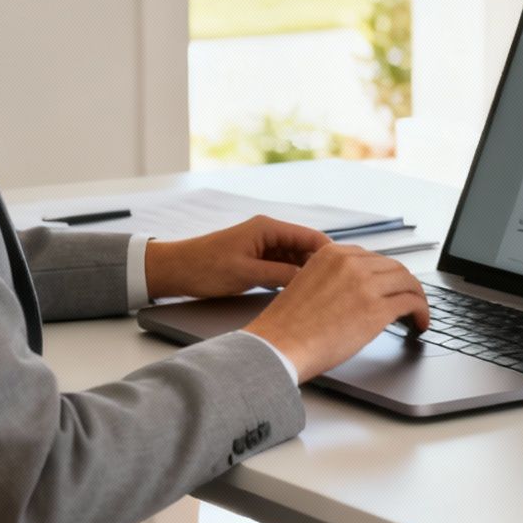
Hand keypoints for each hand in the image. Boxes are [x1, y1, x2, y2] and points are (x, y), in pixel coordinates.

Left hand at [143, 215, 329, 299]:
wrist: (175, 270)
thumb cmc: (205, 267)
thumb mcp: (246, 273)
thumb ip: (280, 274)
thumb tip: (310, 280)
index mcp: (267, 228)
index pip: (310, 236)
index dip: (331, 253)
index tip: (346, 271)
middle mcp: (268, 233)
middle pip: (306, 248)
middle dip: (322, 266)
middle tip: (339, 286)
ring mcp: (263, 247)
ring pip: (296, 259)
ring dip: (308, 274)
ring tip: (325, 293)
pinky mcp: (257, 260)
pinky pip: (283, 268)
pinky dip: (293, 278)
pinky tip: (301, 294)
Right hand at [242, 244, 430, 381]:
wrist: (278, 345)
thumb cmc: (287, 325)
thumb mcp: (307, 283)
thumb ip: (334, 279)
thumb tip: (356, 292)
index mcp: (331, 254)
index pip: (372, 258)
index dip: (386, 274)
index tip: (390, 286)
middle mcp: (351, 263)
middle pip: (394, 267)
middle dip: (405, 285)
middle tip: (409, 300)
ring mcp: (366, 285)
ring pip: (407, 283)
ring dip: (417, 298)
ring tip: (418, 313)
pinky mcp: (376, 310)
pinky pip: (411, 304)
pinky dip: (421, 313)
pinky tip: (419, 324)